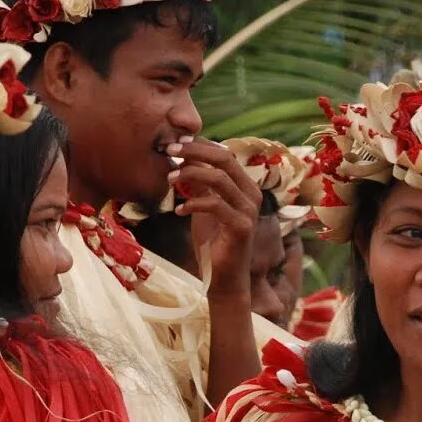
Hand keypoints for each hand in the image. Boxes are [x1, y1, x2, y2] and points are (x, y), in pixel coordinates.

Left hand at [166, 138, 260, 295]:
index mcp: (244, 186)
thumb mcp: (203, 207)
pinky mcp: (241, 227)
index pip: (223, 154)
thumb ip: (199, 185)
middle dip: (194, 150)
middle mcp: (251, 194)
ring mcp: (248, 210)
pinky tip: (178, 210)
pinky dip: (193, 203)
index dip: (199, 144)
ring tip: (170, 179)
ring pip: (219, 178)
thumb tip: (184, 158)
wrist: (224, 279)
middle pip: (224, 158)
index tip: (174, 142)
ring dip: (190, 174)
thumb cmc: (213, 242)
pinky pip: (215, 205)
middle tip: (170, 149)